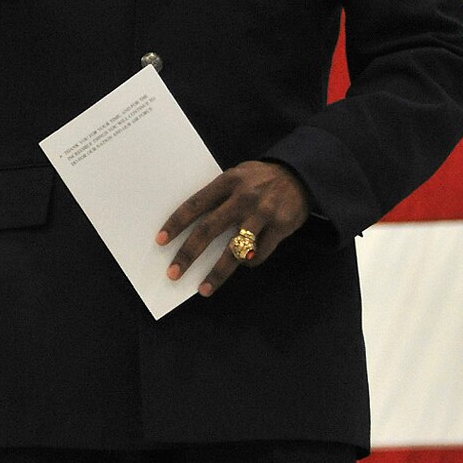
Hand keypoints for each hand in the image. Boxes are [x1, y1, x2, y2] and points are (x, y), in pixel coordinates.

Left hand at [158, 160, 310, 296]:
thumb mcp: (238, 175)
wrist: (301, 174)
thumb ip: (219, 194)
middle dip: (189, 253)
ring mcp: (263, 213)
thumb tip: (191, 223)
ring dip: (217, 272)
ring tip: (203, 288)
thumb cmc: (261, 178)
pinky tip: (243, 265)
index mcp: (229, 181)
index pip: (196, 204)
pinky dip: (248, 262)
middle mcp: (244, 197)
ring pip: (234, 249)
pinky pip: (258, 253)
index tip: (161, 241)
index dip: (177, 223)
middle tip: (174, 273)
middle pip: (209, 228)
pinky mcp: (280, 226)